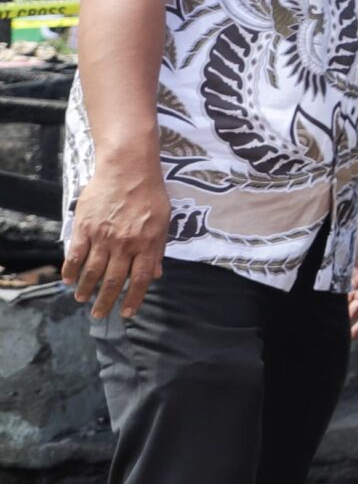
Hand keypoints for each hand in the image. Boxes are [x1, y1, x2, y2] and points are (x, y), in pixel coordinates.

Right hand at [64, 157, 170, 319]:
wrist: (128, 168)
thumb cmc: (150, 194)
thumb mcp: (164, 221)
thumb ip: (158, 249)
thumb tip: (156, 274)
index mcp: (147, 243)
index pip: (139, 279)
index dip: (133, 299)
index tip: (126, 314)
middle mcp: (124, 244)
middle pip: (113, 281)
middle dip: (106, 301)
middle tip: (99, 315)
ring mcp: (103, 236)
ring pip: (92, 271)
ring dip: (86, 289)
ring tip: (83, 300)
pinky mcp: (85, 227)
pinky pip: (75, 254)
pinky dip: (71, 270)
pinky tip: (69, 280)